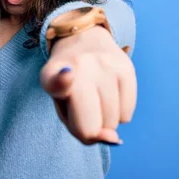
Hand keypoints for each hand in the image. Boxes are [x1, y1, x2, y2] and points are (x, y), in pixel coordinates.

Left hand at [40, 25, 136, 144]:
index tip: (69, 75)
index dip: (64, 81)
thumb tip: (113, 139)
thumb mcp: (60, 104)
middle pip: (92, 126)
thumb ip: (80, 130)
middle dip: (88, 127)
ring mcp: (106, 66)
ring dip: (104, 120)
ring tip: (95, 97)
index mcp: (52, 75)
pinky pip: (126, 114)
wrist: (83, 39)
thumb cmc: (68, 83)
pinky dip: (118, 113)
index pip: (59, 81)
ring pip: (113, 122)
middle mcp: (80, 65)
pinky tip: (109, 95)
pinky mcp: (126, 68)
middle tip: (82, 107)